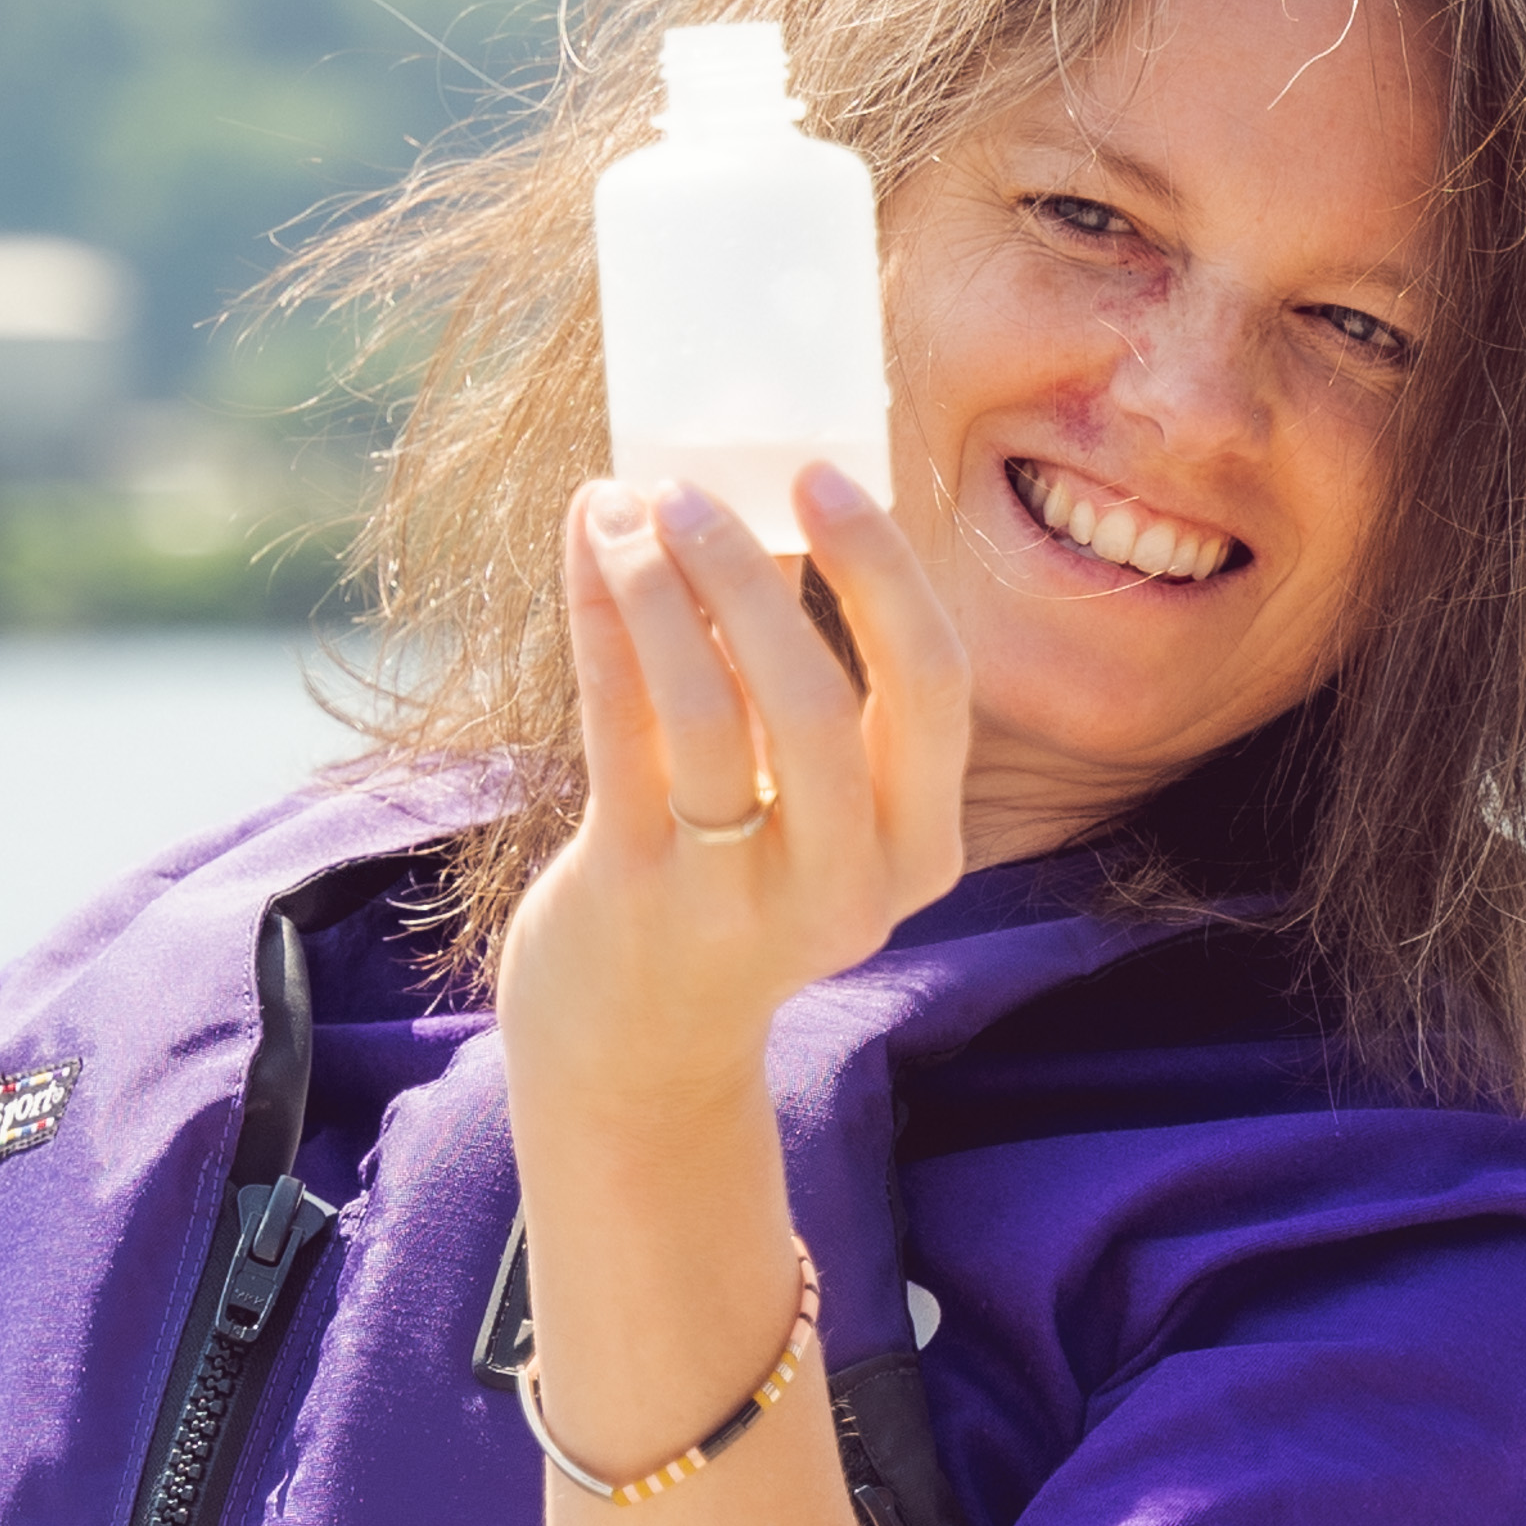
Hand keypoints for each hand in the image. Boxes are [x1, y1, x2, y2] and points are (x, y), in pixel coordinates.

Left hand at [496, 461, 980, 1119]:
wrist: (642, 1051)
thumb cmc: (735, 887)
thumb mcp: (812, 813)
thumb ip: (804, 688)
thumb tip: (751, 502)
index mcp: (920, 850)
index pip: (935, 688)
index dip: (883, 570)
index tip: (820, 474)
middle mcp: (846, 888)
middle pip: (822, 701)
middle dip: (754, 575)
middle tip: (692, 488)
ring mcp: (737, 901)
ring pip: (710, 715)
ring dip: (663, 591)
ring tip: (622, 508)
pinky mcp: (634, 897)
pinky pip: (621, 734)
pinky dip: (604, 626)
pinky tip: (589, 552)